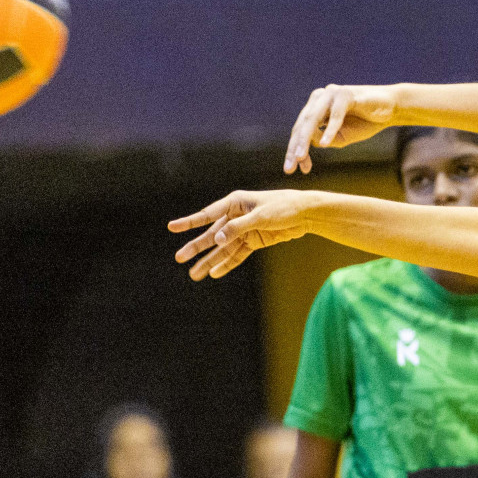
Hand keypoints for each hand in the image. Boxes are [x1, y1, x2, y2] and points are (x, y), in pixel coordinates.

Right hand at [169, 190, 314, 279]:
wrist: (306, 213)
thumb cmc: (284, 207)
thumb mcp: (261, 216)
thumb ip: (238, 227)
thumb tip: (217, 238)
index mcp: (235, 203)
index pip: (208, 214)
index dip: (189, 222)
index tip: (171, 227)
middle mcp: (236, 216)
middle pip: (212, 235)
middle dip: (196, 247)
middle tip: (179, 258)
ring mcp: (244, 230)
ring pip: (223, 248)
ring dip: (209, 261)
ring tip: (194, 274)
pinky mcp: (254, 241)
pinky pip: (237, 254)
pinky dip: (227, 264)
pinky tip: (215, 273)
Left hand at [285, 84, 398, 174]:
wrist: (391, 109)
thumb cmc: (366, 122)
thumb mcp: (341, 137)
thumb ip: (324, 140)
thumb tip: (308, 143)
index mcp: (315, 106)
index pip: (300, 130)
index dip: (294, 150)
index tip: (293, 169)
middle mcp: (319, 97)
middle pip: (302, 125)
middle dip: (295, 147)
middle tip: (290, 167)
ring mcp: (331, 93)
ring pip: (313, 118)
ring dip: (305, 139)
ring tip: (300, 157)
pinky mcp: (346, 94)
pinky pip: (335, 115)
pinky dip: (330, 130)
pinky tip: (325, 145)